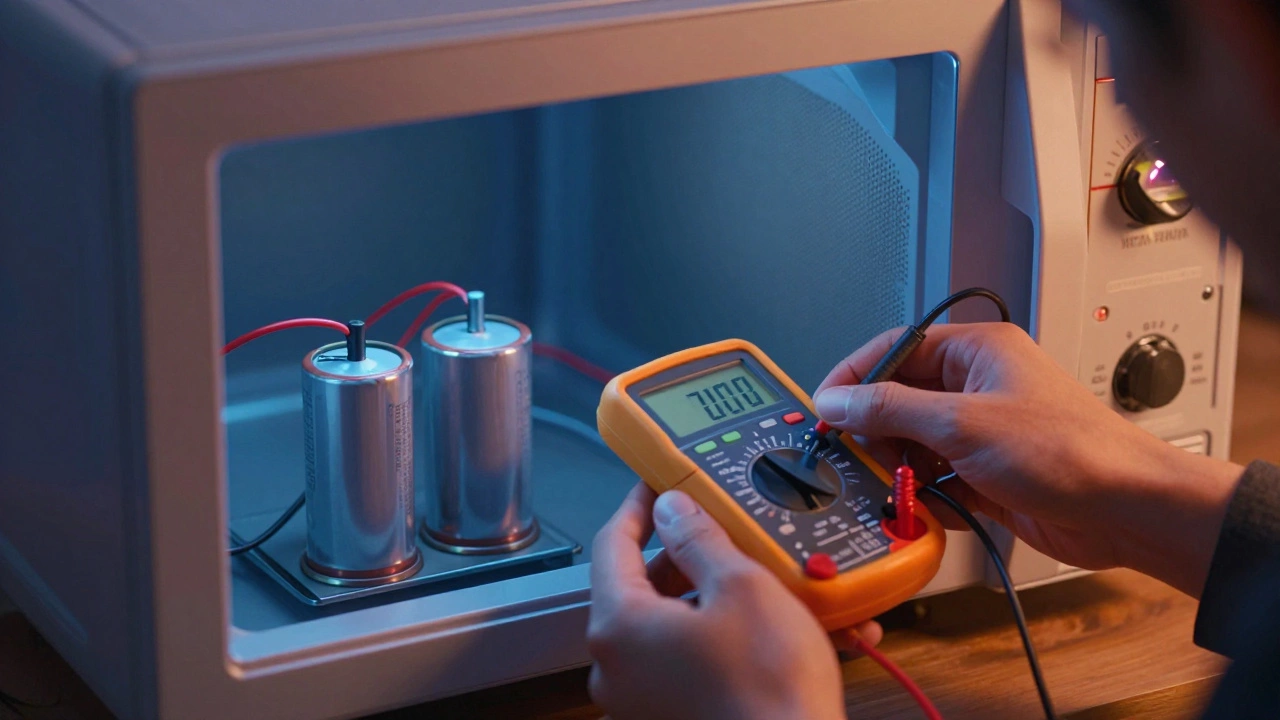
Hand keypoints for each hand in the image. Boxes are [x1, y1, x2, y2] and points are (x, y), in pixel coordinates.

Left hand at [587, 483, 881, 719]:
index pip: (612, 544)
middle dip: (685, 554)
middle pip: (640, 587)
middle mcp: (616, 667)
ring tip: (763, 578)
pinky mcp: (669, 717)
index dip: (639, 506)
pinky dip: (723, 638)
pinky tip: (772, 627)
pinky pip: (689, 662)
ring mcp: (640, 700)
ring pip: (670, 625)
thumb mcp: (741, 587)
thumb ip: (698, 538)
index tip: (659, 481)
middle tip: (723, 528)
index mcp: (618, 626)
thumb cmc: (768, 684)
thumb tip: (670, 507)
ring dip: (711, 596)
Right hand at [812, 322, 1244, 597]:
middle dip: (874, 428)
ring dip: (898, 465)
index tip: (824, 405)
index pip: (896, 348)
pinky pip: (934, 478)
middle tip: (851, 451)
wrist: (1126, 510)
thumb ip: (890, 409)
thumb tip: (837, 399)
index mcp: (977, 351)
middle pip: (900, 398)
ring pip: (913, 442)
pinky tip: (922, 505)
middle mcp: (978, 386)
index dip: (855, 375)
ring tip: (890, 482)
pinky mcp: (987, 474)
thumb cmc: (1069, 451)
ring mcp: (982, 432)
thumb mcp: (962, 423)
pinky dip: (922, 494)